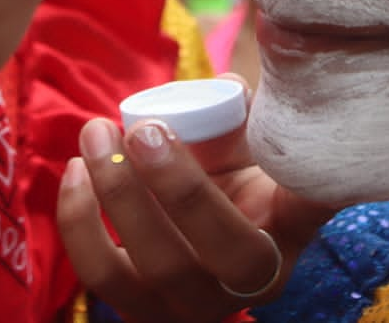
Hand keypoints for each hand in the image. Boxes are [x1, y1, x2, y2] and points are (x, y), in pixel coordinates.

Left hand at [58, 101, 334, 321]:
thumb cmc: (221, 182)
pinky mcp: (137, 312)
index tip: (302, 150)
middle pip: (226, 251)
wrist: (182, 241)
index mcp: (284, 232)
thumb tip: (224, 87)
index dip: (311, 186)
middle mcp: (246, 283)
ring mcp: (190, 306)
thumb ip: (240, 117)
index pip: (309, 210)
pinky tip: (76, 168)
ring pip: (159, 266)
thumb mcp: (242, 151)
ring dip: (120, 193)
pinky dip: (80, 217)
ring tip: (98, 133)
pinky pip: (102, 272)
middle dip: (181, 186)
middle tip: (146, 129)